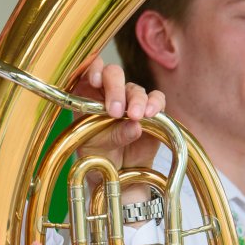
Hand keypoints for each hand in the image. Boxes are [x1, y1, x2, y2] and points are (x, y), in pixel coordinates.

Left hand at [71, 60, 165, 200]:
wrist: (118, 174)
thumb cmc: (100, 157)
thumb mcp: (96, 149)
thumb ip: (112, 136)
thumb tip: (134, 125)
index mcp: (87, 95)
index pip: (90, 71)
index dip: (93, 70)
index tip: (95, 81)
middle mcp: (109, 92)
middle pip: (114, 74)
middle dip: (115, 88)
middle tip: (116, 111)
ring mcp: (131, 99)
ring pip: (135, 89)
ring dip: (137, 100)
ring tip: (135, 117)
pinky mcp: (151, 110)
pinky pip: (157, 99)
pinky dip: (156, 103)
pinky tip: (152, 114)